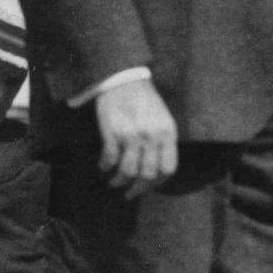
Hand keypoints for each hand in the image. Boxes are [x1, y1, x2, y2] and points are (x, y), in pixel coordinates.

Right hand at [93, 79, 177, 197]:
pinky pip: (109, 159)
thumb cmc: (144, 100)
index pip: (168, 168)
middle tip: (131, 193)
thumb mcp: (163, 119)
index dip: (159, 182)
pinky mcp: (112, 132)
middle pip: (148, 174)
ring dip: (120, 181)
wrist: (123, 79)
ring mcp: (131, 135)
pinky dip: (106, 167)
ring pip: (128, 171)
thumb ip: (163, 142)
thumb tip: (157, 169)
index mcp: (167, 133)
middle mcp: (151, 136)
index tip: (150, 187)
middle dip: (138, 188)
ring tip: (115, 182)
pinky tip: (104, 167)